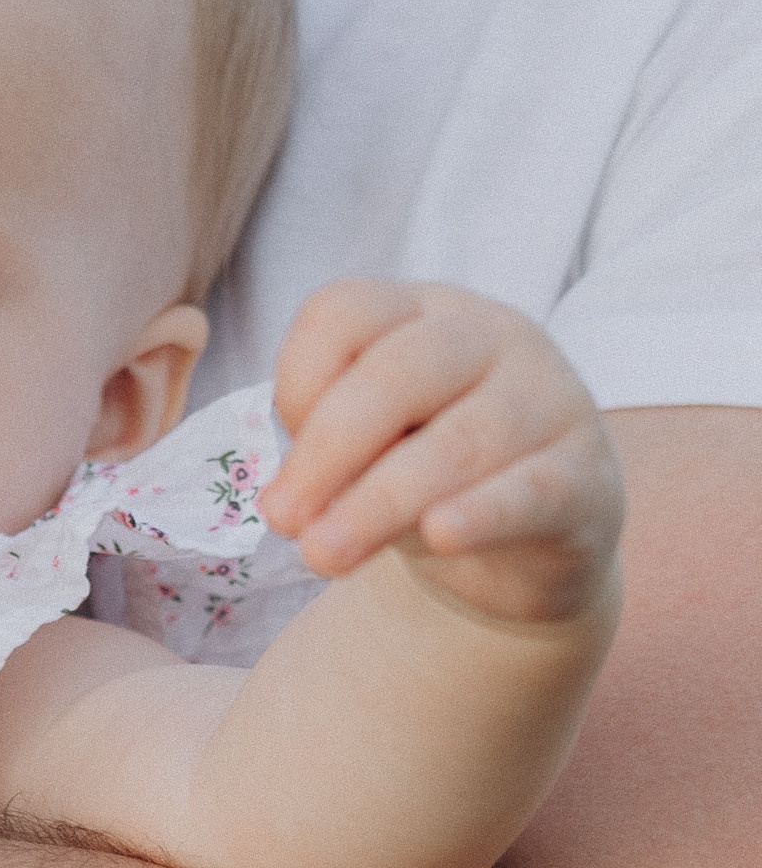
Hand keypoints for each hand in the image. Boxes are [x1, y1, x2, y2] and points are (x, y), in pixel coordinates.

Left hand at [264, 278, 624, 623]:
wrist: (534, 546)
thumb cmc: (430, 478)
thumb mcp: (371, 452)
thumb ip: (332, 456)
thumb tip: (290, 503)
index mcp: (425, 312)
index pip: (346, 311)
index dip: (297, 381)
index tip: (279, 461)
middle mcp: (493, 337)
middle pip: (397, 372)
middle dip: (328, 451)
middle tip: (283, 521)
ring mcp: (551, 400)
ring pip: (458, 440)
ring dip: (379, 502)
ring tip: (324, 555)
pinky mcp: (589, 479)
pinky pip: (534, 490)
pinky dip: (483, 512)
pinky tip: (440, 535)